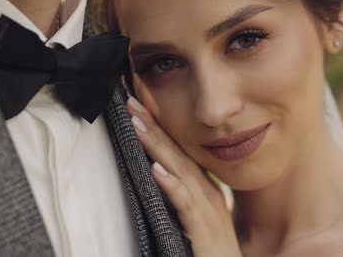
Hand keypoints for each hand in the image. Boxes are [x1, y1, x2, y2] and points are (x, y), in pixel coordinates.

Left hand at [126, 97, 241, 256]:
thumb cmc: (211, 249)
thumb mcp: (196, 216)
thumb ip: (182, 195)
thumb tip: (158, 172)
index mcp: (205, 188)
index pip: (179, 150)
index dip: (160, 127)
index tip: (140, 105)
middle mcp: (207, 193)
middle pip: (177, 152)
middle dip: (154, 125)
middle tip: (131, 101)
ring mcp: (207, 211)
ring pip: (179, 171)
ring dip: (158, 145)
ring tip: (137, 123)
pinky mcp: (203, 232)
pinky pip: (185, 205)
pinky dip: (171, 185)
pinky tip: (156, 169)